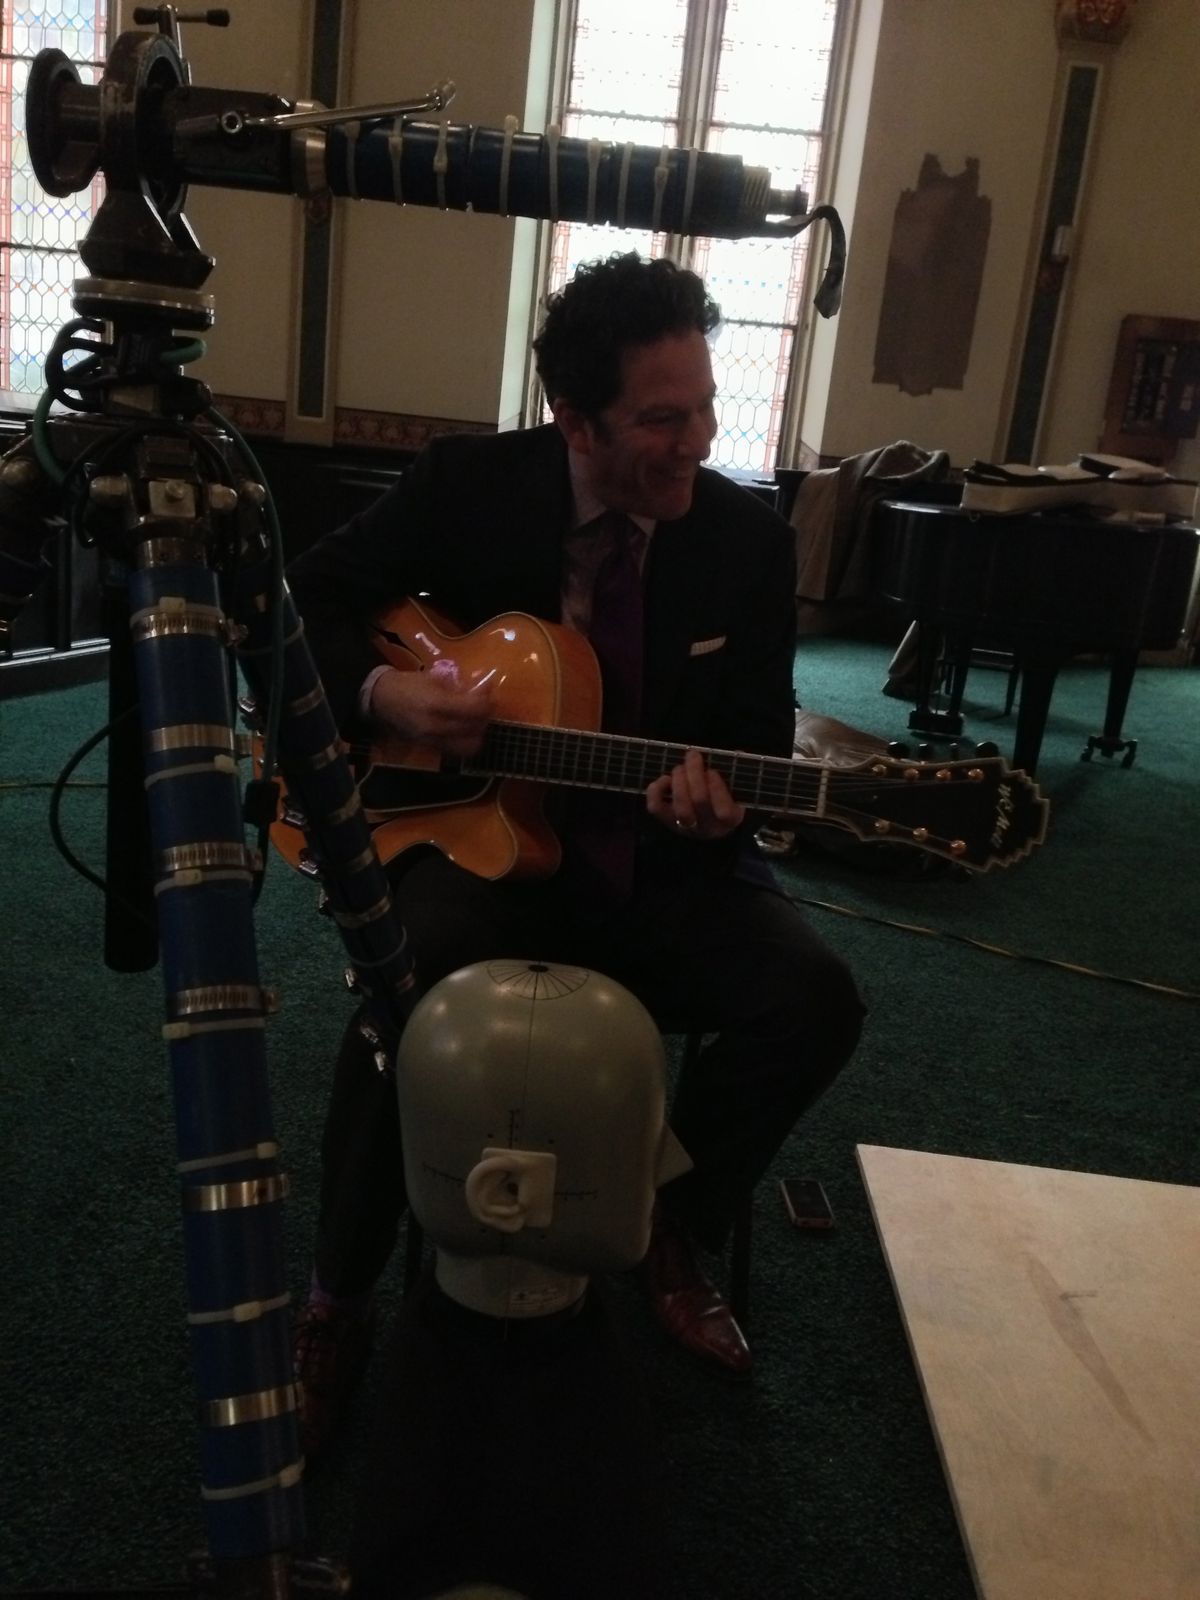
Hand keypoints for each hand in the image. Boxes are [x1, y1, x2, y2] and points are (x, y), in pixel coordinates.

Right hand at [370, 665, 494, 757]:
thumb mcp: (435, 677)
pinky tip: (463, 730)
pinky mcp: (429, 749)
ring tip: (476, 722)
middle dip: (485, 718)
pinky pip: (455, 751)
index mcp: (436, 704)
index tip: (490, 695)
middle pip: (475, 728)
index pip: (474, 709)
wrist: (381, 701)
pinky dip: (464, 742)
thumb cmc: (408, 684)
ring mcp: (432, 740)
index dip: (487, 703)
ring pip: (468, 746)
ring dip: (477, 734)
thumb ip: (461, 685)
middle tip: (486, 708)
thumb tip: (486, 686)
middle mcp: (436, 726)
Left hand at [646, 748, 744, 841]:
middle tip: (693, 756)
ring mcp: (686, 827)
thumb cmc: (724, 796)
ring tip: (681, 767)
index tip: (713, 771)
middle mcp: (708, 828)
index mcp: (730, 820)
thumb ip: (734, 772)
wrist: (707, 821)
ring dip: (679, 780)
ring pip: (680, 806)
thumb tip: (735, 752)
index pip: (724, 811)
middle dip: (695, 773)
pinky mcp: (667, 821)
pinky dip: (657, 790)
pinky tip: (665, 779)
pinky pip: (657, 808)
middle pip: (700, 800)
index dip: (717, 787)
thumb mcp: (736, 786)